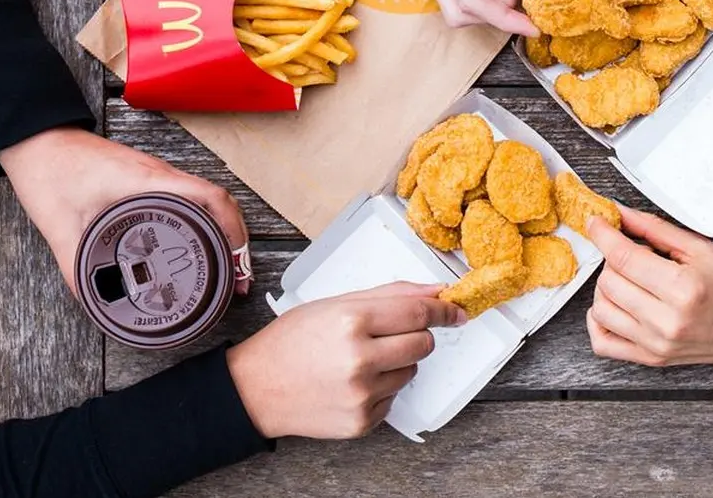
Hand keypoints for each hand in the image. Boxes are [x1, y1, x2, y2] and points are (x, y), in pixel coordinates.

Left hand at [0, 127, 250, 295]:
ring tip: (228, 264)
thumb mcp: (60, 229)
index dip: (234, 231)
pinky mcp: (150, 177)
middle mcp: (160, 175)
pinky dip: (207, 219)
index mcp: (146, 182)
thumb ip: (76, 270)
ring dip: (225, 228)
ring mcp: (158, 174)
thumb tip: (94, 304)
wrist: (37, 140)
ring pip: (209, 197)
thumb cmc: (49, 172)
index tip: (238, 264)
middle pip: (220, 201)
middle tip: (238, 277)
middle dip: (237, 238)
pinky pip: (192, 196)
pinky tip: (200, 241)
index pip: (211, 198)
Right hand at [226, 282, 465, 438]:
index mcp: (352, 322)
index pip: (418, 313)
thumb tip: (437, 291)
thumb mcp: (336, 303)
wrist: (256, 389)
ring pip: (412, 371)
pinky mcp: (361, 421)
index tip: (456, 311)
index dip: (442, 310)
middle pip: (422, 343)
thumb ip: (391, 295)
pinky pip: (394, 398)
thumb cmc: (293, 340)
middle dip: (416, 336)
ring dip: (397, 363)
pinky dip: (381, 389)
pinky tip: (352, 383)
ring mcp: (361, 395)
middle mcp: (359, 359)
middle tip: (389, 336)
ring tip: (360, 360)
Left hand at [584, 206, 712, 393]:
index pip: (624, 257)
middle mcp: (666, 321)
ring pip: (601, 309)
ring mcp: (656, 344)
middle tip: (634, 252)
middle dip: (613, 259)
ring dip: (607, 287)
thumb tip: (620, 213)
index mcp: (682, 288)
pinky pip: (603, 343)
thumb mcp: (702, 249)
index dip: (604, 234)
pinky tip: (616, 305)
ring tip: (631, 278)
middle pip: (609, 282)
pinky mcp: (651, 358)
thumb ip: (655, 229)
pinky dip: (599, 321)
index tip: (597, 221)